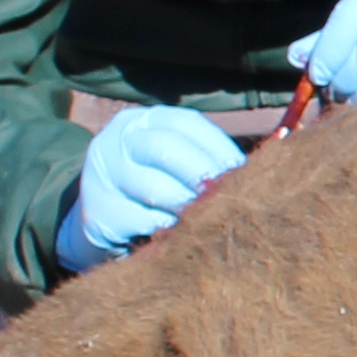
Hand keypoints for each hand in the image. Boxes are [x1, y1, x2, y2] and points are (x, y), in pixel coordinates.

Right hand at [57, 103, 243, 273]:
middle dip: (201, 173)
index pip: (186, 123)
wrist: (105, 219)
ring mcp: (101, 175)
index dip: (218, 146)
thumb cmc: (156, 185)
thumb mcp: (174, 162)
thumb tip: (257, 169)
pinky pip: (142, 221)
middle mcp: (118, 140)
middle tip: (224, 196)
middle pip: (164, 148)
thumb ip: (206, 159)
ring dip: (188, 207)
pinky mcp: (99, 212)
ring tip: (205, 218)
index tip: (243, 170)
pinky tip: (177, 235)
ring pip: (154, 188)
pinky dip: (166, 230)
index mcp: (144, 121)